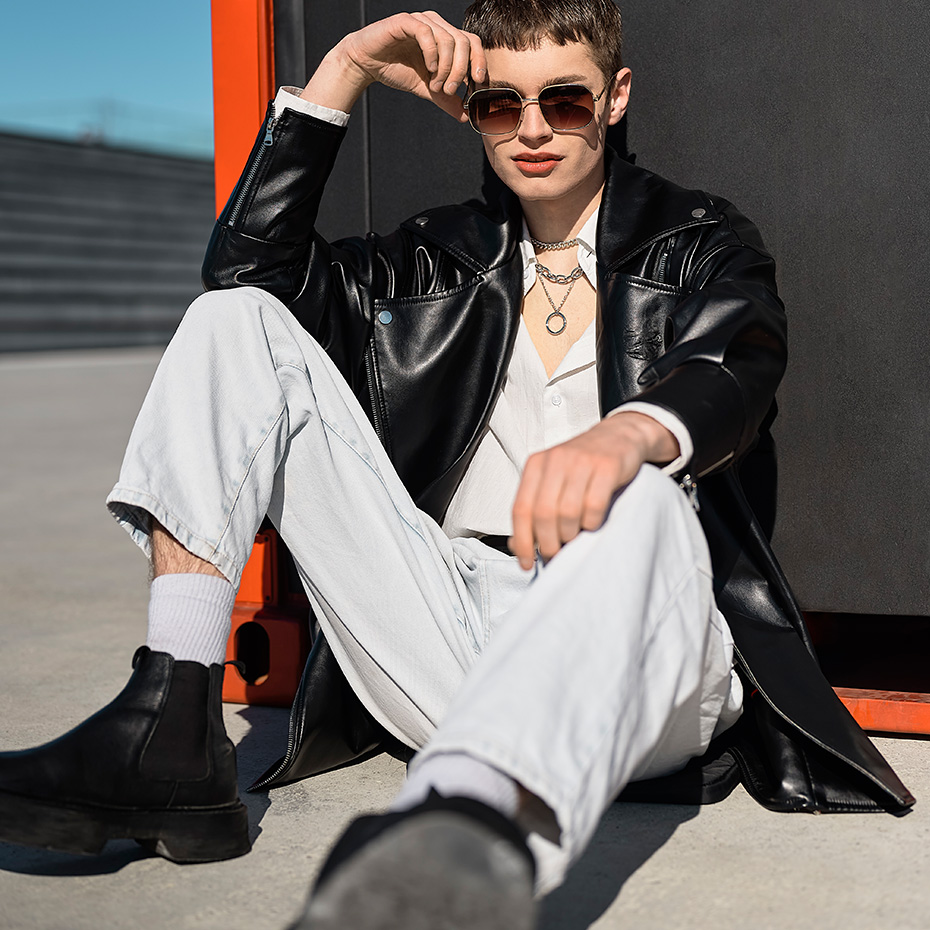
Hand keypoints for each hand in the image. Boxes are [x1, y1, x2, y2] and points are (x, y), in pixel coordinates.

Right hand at [303, 12, 486, 120]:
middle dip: (460, 71)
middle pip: (464, 43)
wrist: (367, 64)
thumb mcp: (427, 89)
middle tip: (448, 90)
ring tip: (434, 84)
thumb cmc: (397, 70)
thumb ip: (446, 99)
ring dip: (445, 67)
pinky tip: (428, 69)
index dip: (479, 62)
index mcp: (445, 38)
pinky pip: (427, 34)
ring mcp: (422, 21)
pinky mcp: (406, 21)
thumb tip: (465, 116)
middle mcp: (437, 25)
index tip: (477, 84)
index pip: (473, 44)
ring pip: (448, 39)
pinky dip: (432, 54)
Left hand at [508, 412, 679, 569]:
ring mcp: (582, 461)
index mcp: (536, 464)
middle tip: (556, 552)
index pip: (520, 509)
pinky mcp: (607, 466)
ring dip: (570, 534)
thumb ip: (535, 508)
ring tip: (575, 535)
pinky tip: (592, 522)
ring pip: (567, 512)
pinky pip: (594, 506)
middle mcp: (556, 459)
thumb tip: (517, 545)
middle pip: (543, 514)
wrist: (620, 436)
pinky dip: (592, 523)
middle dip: (548, 543)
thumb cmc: (584, 466)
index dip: (522, 542)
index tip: (527, 563)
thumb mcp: (553, 480)